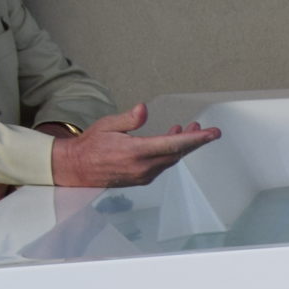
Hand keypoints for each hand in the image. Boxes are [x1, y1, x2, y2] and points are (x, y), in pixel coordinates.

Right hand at [50, 104, 220, 188]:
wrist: (76, 168)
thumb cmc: (90, 145)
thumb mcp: (107, 125)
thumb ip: (128, 119)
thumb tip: (144, 109)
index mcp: (135, 152)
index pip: (172, 145)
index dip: (195, 139)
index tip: (212, 134)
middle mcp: (143, 167)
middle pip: (177, 153)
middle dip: (195, 141)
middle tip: (210, 131)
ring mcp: (144, 175)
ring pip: (171, 159)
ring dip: (183, 145)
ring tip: (192, 129)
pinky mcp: (143, 179)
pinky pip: (163, 164)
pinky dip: (171, 152)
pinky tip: (173, 140)